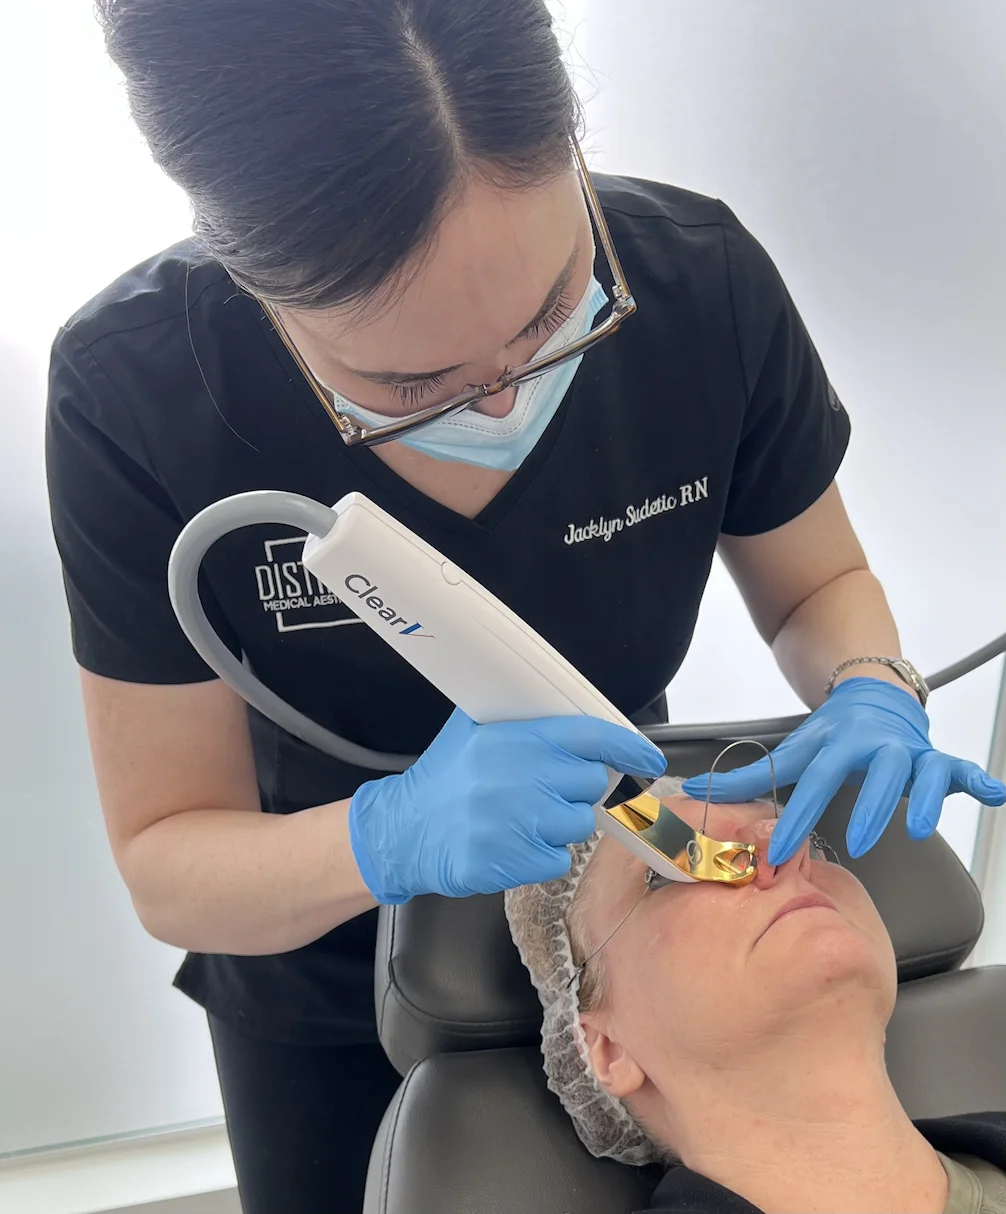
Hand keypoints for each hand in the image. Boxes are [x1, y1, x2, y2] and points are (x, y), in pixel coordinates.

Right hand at [349, 707, 666, 902]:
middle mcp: (516, 777)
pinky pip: (558, 859)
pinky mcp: (511, 861)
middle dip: (577, 789)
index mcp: (511, 739)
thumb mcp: (472, 731)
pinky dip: (543, 855)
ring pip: (579, 823)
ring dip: (561, 824)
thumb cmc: (444, 781)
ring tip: (526, 818)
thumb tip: (573, 709)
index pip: (588, 736)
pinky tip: (514, 844)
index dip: (627, 746)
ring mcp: (514, 822)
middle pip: (590, 783)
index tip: (649, 759)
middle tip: (548, 791)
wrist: (402, 832)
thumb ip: (518, 718)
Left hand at [681, 677, 1004, 863]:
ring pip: (923, 771)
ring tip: (919, 827)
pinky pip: (962, 769)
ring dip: (924, 798)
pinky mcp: (937, 759)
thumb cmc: (831, 736)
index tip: (778, 850)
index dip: (796, 816)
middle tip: (857, 844)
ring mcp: (910, 752)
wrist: (872, 695)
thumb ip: (749, 779)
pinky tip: (995, 794)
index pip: (813, 782)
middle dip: (867, 808)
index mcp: (837, 746)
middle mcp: (876, 746)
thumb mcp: (793, 753)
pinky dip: (979, 781)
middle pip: (875, 775)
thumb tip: (694, 793)